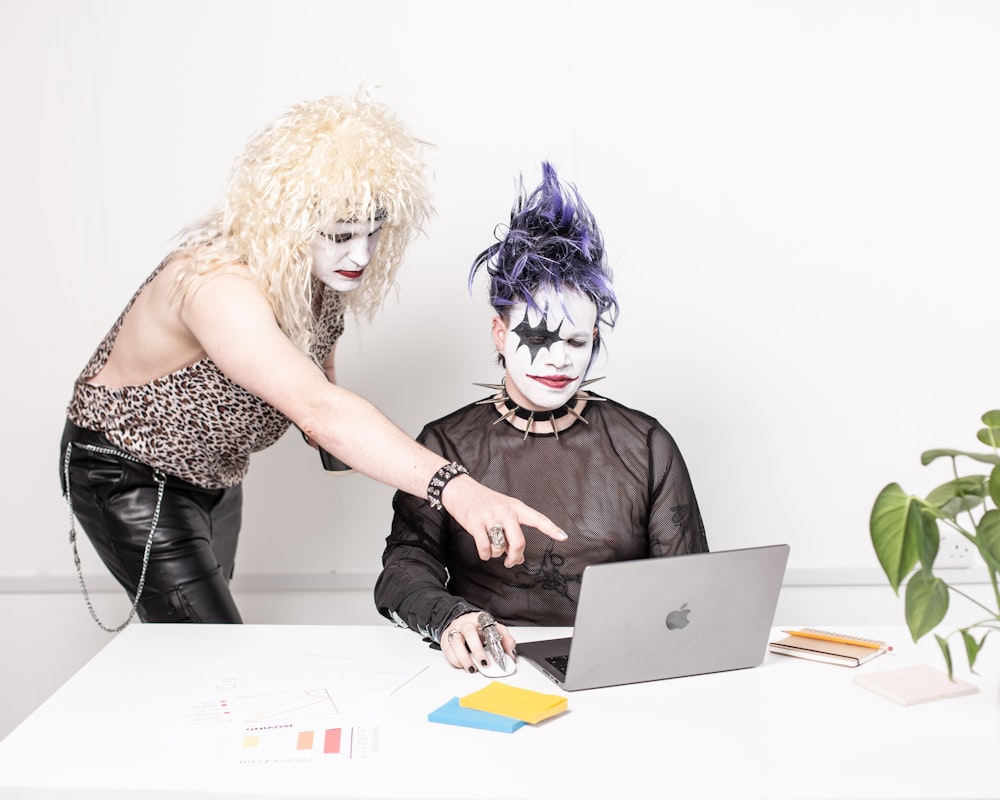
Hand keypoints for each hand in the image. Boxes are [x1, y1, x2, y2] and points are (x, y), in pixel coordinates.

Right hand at [442, 476, 566, 566]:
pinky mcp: (475, 523)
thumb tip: (517, 558)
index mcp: (516, 506)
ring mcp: (490, 516)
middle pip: (518, 541)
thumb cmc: (484, 502)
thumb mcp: (502, 511)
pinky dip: (485, 554)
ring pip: (500, 547)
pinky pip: (485, 548)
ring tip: (492, 547)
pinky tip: (484, 551)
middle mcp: (505, 510)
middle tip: (511, 561)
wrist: (460, 489)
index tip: (563, 537)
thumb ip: (511, 532)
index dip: (551, 529)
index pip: (537, 519)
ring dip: (496, 553)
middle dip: (515, 556)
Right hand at [442, 612, 515, 671]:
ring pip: (456, 643)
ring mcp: (454, 631)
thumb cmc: (477, 628)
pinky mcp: (445, 641)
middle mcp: (465, 623)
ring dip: (464, 658)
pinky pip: (448, 651)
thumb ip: (505, 639)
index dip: (492, 637)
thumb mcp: (493, 629)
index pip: (486, 624)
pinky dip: (455, 661)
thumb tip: (510, 653)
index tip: (498, 651)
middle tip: (484, 663)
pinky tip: (463, 665)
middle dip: (477, 650)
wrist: (459, 623)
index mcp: (479, 619)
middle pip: (469, 632)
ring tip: (473, 668)